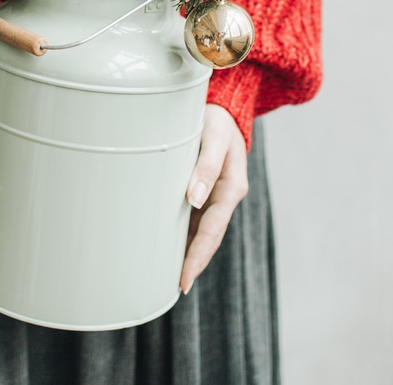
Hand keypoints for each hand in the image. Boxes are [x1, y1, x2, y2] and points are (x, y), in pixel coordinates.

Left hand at [180, 104, 247, 294]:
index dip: (197, 257)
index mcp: (231, 188)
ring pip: (198, 229)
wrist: (222, 106)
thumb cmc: (217, 118)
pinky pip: (192, 215)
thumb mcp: (214, 137)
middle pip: (206, 237)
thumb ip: (206, 165)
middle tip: (169, 288)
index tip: (183, 281)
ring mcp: (213, 193)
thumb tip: (194, 198)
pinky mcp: (202, 187)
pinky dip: (180, 230)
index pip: (212, 232)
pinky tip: (165, 241)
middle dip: (190, 262)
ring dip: (184, 249)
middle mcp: (223, 195)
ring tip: (162, 272)